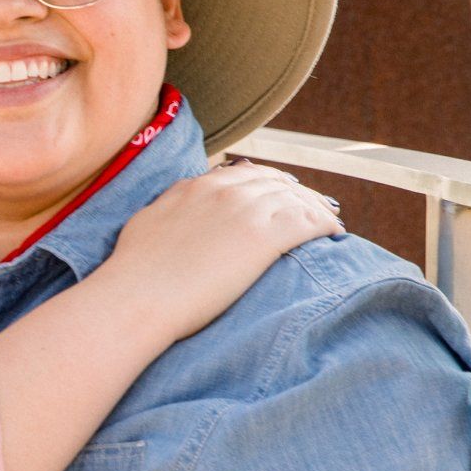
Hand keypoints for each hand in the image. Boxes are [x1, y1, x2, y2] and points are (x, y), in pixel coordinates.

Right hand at [111, 162, 343, 342]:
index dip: (267, 183)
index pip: (244, 174)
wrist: (138, 296)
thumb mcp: (147, 225)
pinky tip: (336, 233)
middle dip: (298, 192)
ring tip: (330, 221)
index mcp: (196, 187)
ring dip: (317, 207)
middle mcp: (224, 190)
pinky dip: (326, 224)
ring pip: (296, 197)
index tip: (280, 193)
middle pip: (275, 181)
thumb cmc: (133, 274)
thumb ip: (169, 211)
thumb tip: (174, 214)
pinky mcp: (264, 236)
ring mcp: (245, 210)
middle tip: (314, 206)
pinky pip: (309, 221)